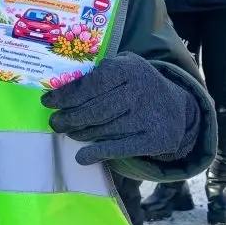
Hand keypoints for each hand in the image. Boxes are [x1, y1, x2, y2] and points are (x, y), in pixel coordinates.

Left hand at [43, 53, 197, 164]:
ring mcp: (148, 116)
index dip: (65, 95)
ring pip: (103, 128)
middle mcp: (139, 90)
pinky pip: (119, 148)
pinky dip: (97, 153)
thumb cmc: (137, 85)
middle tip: (55, 122)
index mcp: (128, 68)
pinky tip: (82, 156)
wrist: (178, 108)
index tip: (47, 102)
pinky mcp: (155, 139)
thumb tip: (60, 87)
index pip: (90, 84)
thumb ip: (98, 73)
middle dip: (69, 117)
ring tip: (68, 132)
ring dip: (80, 133)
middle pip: (95, 109)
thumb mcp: (123, 68)